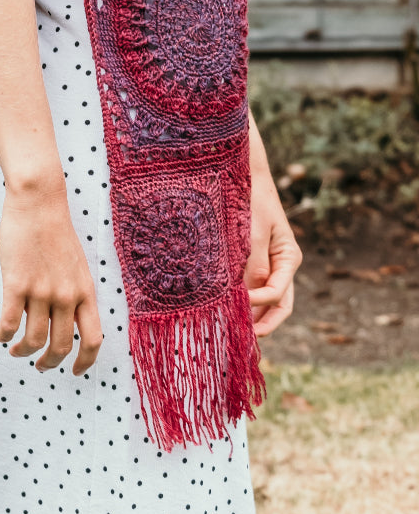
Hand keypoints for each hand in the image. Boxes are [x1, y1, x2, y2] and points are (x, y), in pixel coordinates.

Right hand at [0, 182, 102, 374]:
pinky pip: (9, 322)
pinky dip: (4, 335)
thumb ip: (74, 292)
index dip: (84, 362)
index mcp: (86, 290)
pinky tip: (1, 335)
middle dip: (48, 363)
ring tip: (15, 349)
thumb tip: (64, 320)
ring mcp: (42, 290)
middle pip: (60, 346)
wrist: (39, 201)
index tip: (74, 371)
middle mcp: (67, 295)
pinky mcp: (17, 283)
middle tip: (38, 364)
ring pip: (34, 339)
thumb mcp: (77, 264)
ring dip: (23, 351)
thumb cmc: (55, 229)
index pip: (93, 339)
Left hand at [244, 163, 302, 336]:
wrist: (244, 171)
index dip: (259, 304)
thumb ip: (252, 265)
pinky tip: (225, 307)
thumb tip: (246, 297)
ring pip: (265, 299)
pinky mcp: (252, 258)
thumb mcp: (251, 231)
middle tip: (243, 342)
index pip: (278, 293)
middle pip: (279, 305)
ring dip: (252, 315)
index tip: (237, 305)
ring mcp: (268, 262)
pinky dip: (242, 297)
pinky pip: (251, 284)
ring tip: (233, 332)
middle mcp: (282, 264)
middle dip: (263, 324)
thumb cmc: (250, 198)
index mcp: (289, 258)